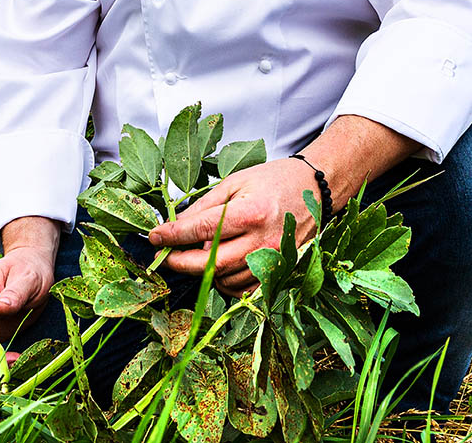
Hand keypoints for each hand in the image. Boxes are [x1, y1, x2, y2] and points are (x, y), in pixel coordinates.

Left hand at [147, 158, 320, 297]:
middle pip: (209, 262)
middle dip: (180, 262)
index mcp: (251, 213)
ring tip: (194, 255)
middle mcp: (263, 241)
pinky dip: (224, 282)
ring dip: (202, 272)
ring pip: (224, 279)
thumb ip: (205, 205)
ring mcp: (273, 261)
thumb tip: (175, 226)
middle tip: (164, 256)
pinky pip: (242, 290)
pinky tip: (218, 266)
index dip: (173, 236)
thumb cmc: (275, 181)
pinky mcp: (279, 272)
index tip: (155, 237)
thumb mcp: (236, 182)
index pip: (201, 230)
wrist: (316, 190)